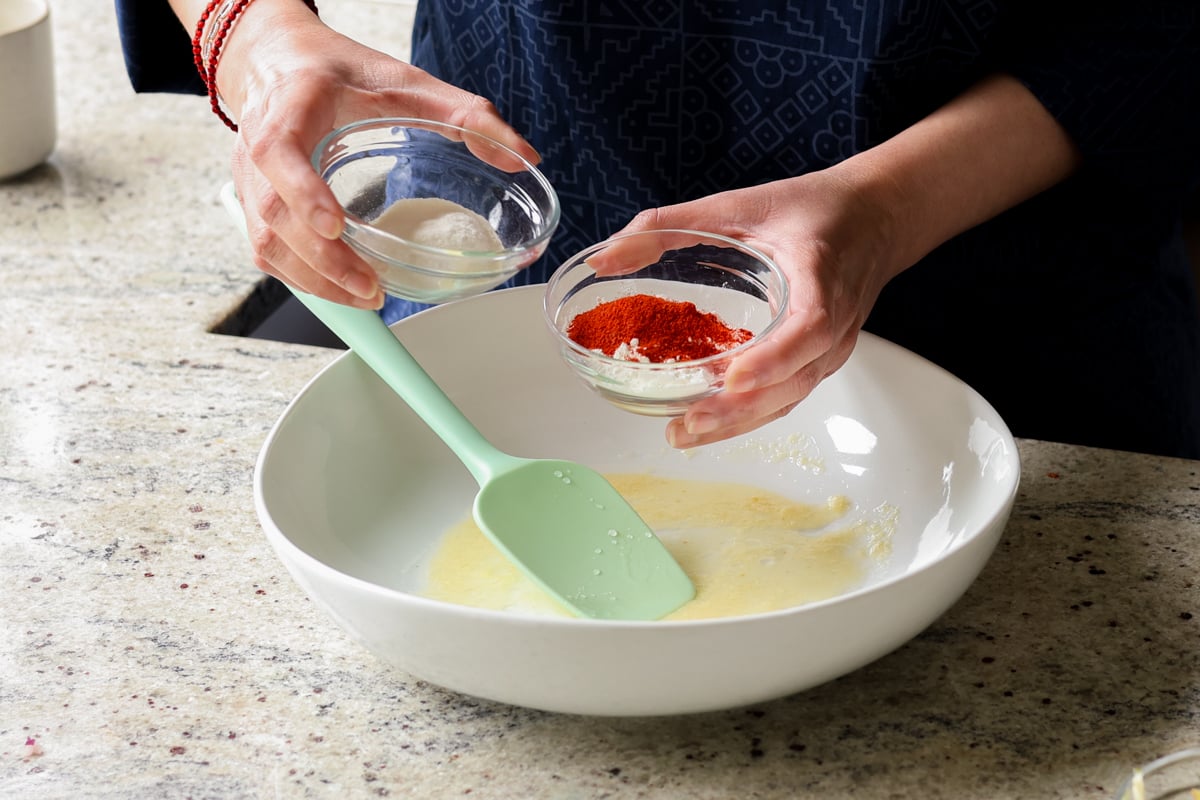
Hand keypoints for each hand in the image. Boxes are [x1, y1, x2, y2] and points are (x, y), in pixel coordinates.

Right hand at [212, 1, 537, 307]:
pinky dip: (303, 279)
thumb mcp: (407, 82)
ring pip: (266, 243)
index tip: (336, 226)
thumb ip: (467, 115)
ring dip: (314, 279)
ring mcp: (248, 180)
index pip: (280, 152)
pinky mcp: (252, 206)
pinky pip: (268, 253)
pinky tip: (343, 290)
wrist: (279, 60)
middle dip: (322, 260)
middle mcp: (258, 145)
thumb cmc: (339, 72)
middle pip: (275, 215)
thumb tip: (522, 154)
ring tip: (365, 297)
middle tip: (370, 287)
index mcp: (291, 106)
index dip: (303, 193)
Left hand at [604, 73, 1079, 447]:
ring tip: (684, 434)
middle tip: (687, 424)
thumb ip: (669, 225)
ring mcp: (832, 349)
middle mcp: (836, 323)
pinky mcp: (820, 361)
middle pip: (793, 380)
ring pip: (789, 397)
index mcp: (824, 276)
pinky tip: (708, 424)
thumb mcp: (741, 203)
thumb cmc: (814, 208)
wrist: (875, 219)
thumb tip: (604, 258)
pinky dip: (750, 415)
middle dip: (740, 408)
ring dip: (739, 421)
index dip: (774, 358)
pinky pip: (787, 395)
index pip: (810, 327)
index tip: (733, 378)